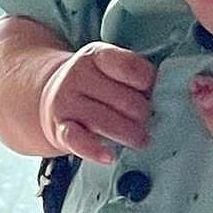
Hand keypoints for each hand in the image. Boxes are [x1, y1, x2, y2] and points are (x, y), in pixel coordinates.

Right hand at [39, 43, 155, 163]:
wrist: (50, 95)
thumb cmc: (93, 85)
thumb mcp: (109, 69)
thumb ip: (133, 77)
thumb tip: (161, 99)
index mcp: (96, 55)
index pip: (129, 67)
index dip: (148, 83)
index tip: (150, 92)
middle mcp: (78, 75)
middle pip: (124, 100)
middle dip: (143, 115)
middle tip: (147, 122)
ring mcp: (66, 102)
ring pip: (105, 121)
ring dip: (130, 135)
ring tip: (140, 140)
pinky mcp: (59, 128)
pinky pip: (77, 140)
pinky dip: (94, 150)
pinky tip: (109, 156)